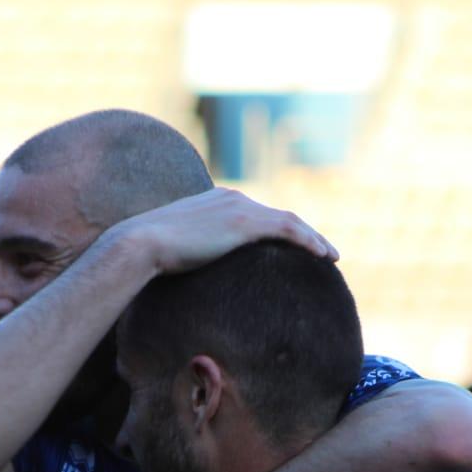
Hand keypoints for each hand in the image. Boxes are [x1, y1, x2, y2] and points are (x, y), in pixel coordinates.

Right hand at [111, 187, 338, 278]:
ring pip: (289, 221)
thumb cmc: (149, 254)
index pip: (257, 214)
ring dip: (313, 238)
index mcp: (216, 201)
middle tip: (323, 253)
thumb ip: (191, 252)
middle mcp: (231, 198)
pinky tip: (322, 256)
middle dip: (303, 233)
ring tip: (330, 257)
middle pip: (278, 215)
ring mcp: (238, 207)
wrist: (140, 244)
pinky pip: (287, 229)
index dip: (280, 230)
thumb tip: (189, 273)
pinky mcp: (243, 223)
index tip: (294, 248)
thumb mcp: (175, 249)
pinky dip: (308, 240)